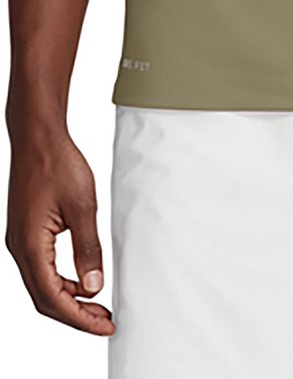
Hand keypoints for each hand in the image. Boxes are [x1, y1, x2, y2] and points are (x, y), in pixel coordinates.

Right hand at [5, 121, 114, 334]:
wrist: (37, 137)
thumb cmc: (57, 163)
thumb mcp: (83, 206)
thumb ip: (88, 249)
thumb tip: (94, 286)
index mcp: (30, 246)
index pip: (53, 299)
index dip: (80, 318)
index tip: (105, 325)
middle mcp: (19, 249)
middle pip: (44, 299)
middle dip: (75, 315)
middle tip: (104, 320)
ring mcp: (19, 242)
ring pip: (41, 286)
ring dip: (68, 299)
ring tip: (97, 303)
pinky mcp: (24, 233)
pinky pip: (40, 269)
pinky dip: (60, 282)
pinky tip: (81, 279)